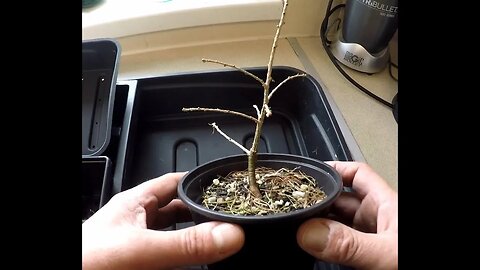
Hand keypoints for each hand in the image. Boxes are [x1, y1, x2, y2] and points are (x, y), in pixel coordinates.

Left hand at [82, 172, 244, 269]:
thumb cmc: (85, 261)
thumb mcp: (139, 250)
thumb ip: (184, 244)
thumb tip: (229, 234)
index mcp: (135, 203)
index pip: (176, 182)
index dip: (202, 182)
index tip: (228, 189)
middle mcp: (136, 222)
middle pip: (177, 210)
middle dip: (202, 213)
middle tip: (228, 221)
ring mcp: (135, 245)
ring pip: (172, 236)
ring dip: (193, 238)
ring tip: (217, 242)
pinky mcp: (136, 264)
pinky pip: (165, 257)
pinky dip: (181, 259)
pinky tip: (193, 265)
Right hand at [297, 161, 397, 269]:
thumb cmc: (416, 266)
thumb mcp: (387, 255)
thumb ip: (350, 244)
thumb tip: (310, 232)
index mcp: (388, 206)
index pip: (357, 175)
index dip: (334, 169)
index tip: (309, 173)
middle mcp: (378, 220)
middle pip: (341, 201)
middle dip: (319, 201)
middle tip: (294, 206)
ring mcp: (371, 240)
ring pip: (338, 226)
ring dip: (319, 226)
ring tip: (297, 226)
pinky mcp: (366, 259)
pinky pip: (340, 247)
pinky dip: (324, 246)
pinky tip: (312, 249)